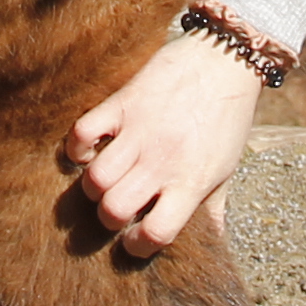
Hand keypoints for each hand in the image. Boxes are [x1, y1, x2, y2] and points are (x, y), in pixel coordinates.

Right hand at [64, 28, 269, 258]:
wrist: (225, 59)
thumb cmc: (227, 118)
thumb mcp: (226, 169)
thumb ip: (214, 208)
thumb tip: (212, 243)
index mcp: (191, 183)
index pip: (155, 234)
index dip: (137, 246)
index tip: (134, 239)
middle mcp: (163, 162)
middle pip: (114, 210)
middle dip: (109, 217)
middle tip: (118, 205)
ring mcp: (141, 132)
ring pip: (95, 178)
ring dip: (94, 185)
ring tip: (106, 177)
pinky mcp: (123, 103)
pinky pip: (83, 132)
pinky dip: (78, 147)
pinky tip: (92, 148)